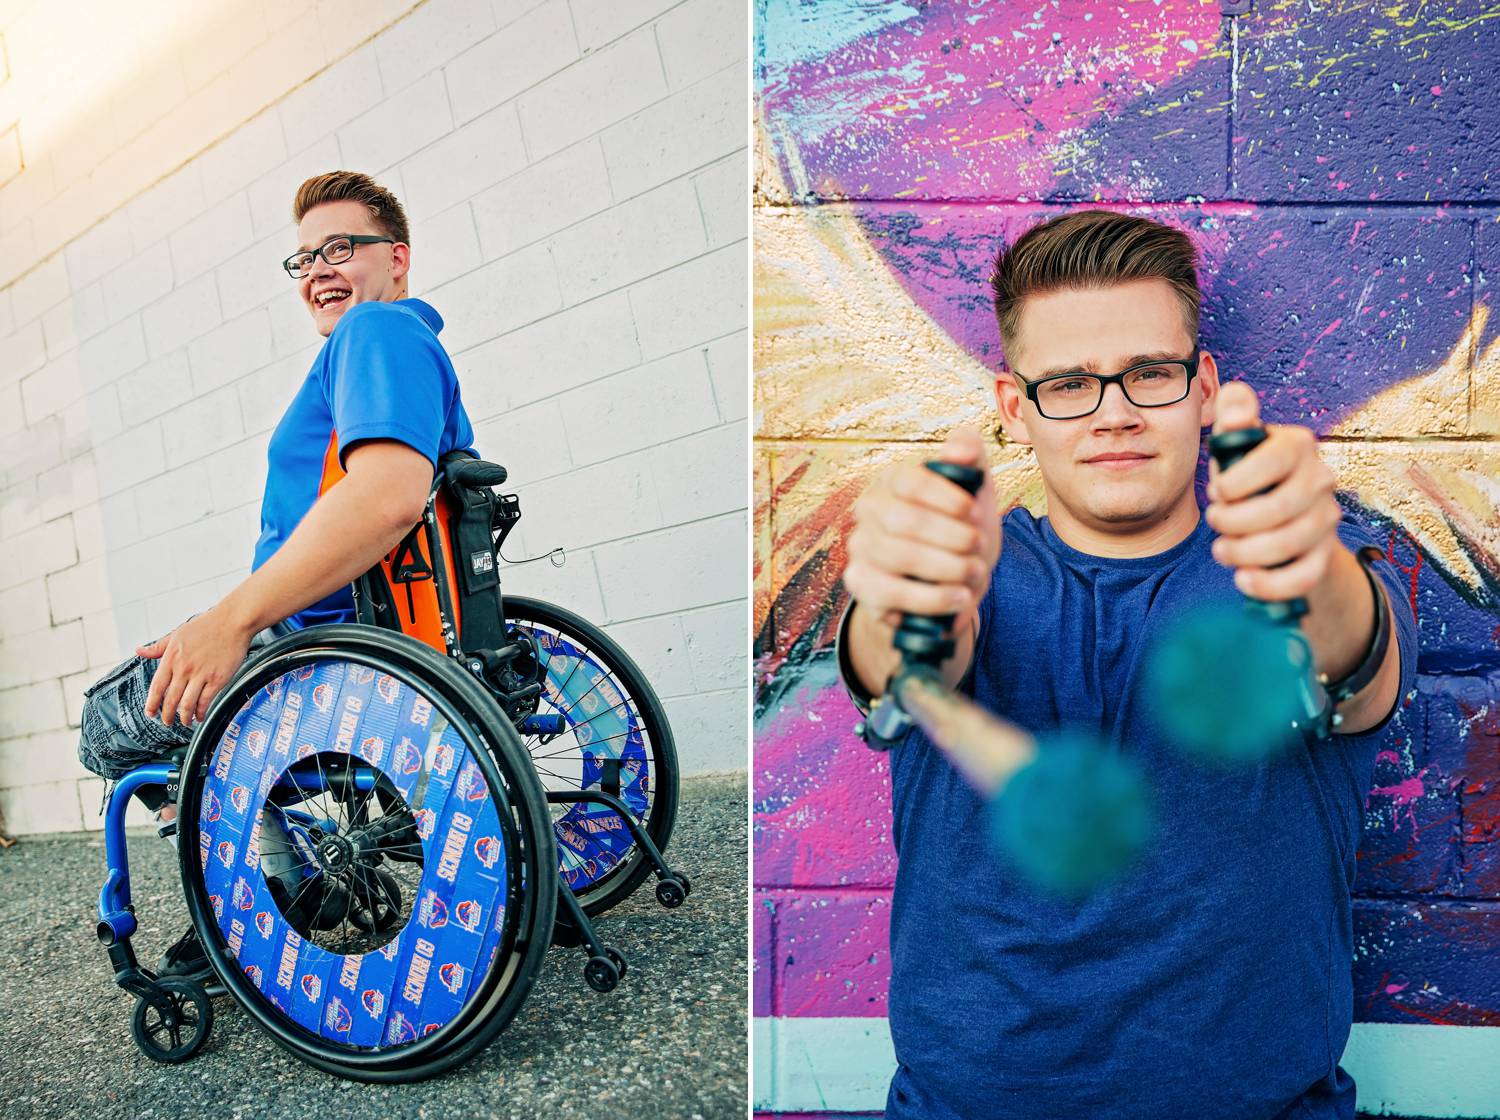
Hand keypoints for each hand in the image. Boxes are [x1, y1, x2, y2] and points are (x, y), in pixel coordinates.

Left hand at [139, 606, 255, 728]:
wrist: (233, 621)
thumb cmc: (207, 626)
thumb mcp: (177, 634)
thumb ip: (158, 647)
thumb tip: (139, 651)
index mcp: (171, 657)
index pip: (157, 687)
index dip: (152, 703)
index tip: (150, 713)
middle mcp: (184, 668)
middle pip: (170, 699)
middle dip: (167, 715)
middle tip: (167, 722)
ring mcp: (201, 674)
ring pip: (187, 704)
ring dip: (184, 717)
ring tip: (184, 722)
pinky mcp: (218, 679)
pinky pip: (206, 701)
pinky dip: (201, 712)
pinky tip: (200, 716)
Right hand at [844, 425, 1001, 625]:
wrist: (949, 582)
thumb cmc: (960, 528)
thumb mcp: (974, 490)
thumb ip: (971, 456)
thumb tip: (960, 449)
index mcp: (892, 480)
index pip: (909, 480)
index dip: (946, 498)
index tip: (976, 513)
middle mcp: (868, 510)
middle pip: (905, 520)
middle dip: (952, 536)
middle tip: (980, 546)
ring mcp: (860, 547)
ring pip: (899, 556)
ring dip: (947, 567)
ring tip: (975, 573)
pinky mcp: (860, 583)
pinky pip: (891, 593)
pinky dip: (931, 598)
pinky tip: (958, 597)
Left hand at [1205, 382, 1343, 600]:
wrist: (1277, 518)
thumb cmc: (1248, 475)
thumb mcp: (1236, 446)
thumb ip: (1234, 421)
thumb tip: (1235, 392)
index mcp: (1297, 445)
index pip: (1274, 460)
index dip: (1237, 482)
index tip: (1217, 491)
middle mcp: (1320, 479)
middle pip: (1279, 508)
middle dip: (1235, 521)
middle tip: (1215, 521)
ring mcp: (1327, 519)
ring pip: (1288, 544)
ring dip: (1244, 552)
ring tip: (1223, 549)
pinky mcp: (1324, 555)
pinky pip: (1303, 577)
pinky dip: (1269, 584)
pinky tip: (1244, 579)